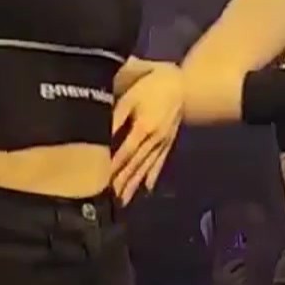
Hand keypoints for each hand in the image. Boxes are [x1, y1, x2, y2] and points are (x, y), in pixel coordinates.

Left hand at [110, 63, 183, 205]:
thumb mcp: (131, 95)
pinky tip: (147, 188)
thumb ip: (116, 115)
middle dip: (121, 183)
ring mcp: (162, 143)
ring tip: (123, 201)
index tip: (100, 181)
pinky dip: (152, 175)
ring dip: (134, 184)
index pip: (123, 153)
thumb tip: (100, 131)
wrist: (185, 84)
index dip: (111, 168)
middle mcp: (153, 140)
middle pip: (134, 165)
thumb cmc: (153, 83)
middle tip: (108, 200)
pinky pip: (159, 161)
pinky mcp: (168, 141)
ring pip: (145, 167)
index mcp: (143, 128)